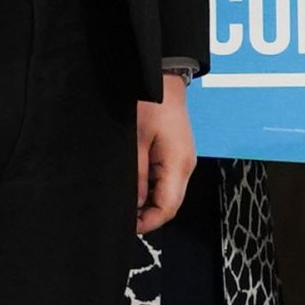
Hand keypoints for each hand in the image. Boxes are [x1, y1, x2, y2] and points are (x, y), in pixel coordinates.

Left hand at [135, 74, 195, 234]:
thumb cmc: (149, 105)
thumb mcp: (135, 142)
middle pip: (170, 203)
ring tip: (123, 200)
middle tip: (119, 214)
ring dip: (148, 201)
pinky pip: (166, 179)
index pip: (168, 208)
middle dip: (147, 214)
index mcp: (178, 165)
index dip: (148, 223)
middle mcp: (186, 166)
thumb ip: (136, 176)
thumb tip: (134, 205)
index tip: (124, 226)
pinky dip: (151, 188)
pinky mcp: (177, 153)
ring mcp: (183, 159)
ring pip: (168, 193)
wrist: (162, 78)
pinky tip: (133, 185)